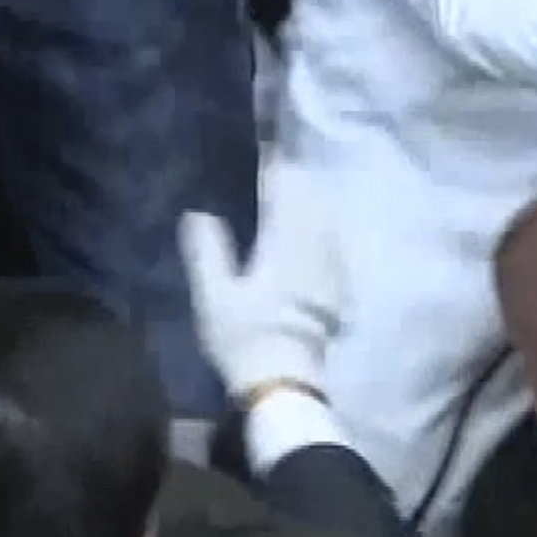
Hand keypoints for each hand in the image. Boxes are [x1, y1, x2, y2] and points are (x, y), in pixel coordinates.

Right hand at [179, 161, 343, 401]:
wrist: (285, 385)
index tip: (259, 151)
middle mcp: (315, 245)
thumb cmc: (245, 337)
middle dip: (293, 179)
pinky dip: (320, 226)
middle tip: (271, 168)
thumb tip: (198, 212)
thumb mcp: (213, 295)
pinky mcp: (338, 287)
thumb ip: (207, 249)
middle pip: (311, 197)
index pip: (285, 187)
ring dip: (308, 200)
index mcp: (285, 240)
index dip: (273, 166)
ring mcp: (332, 266)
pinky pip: (332, 241)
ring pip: (326, 217)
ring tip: (287, 195)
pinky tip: (306, 234)